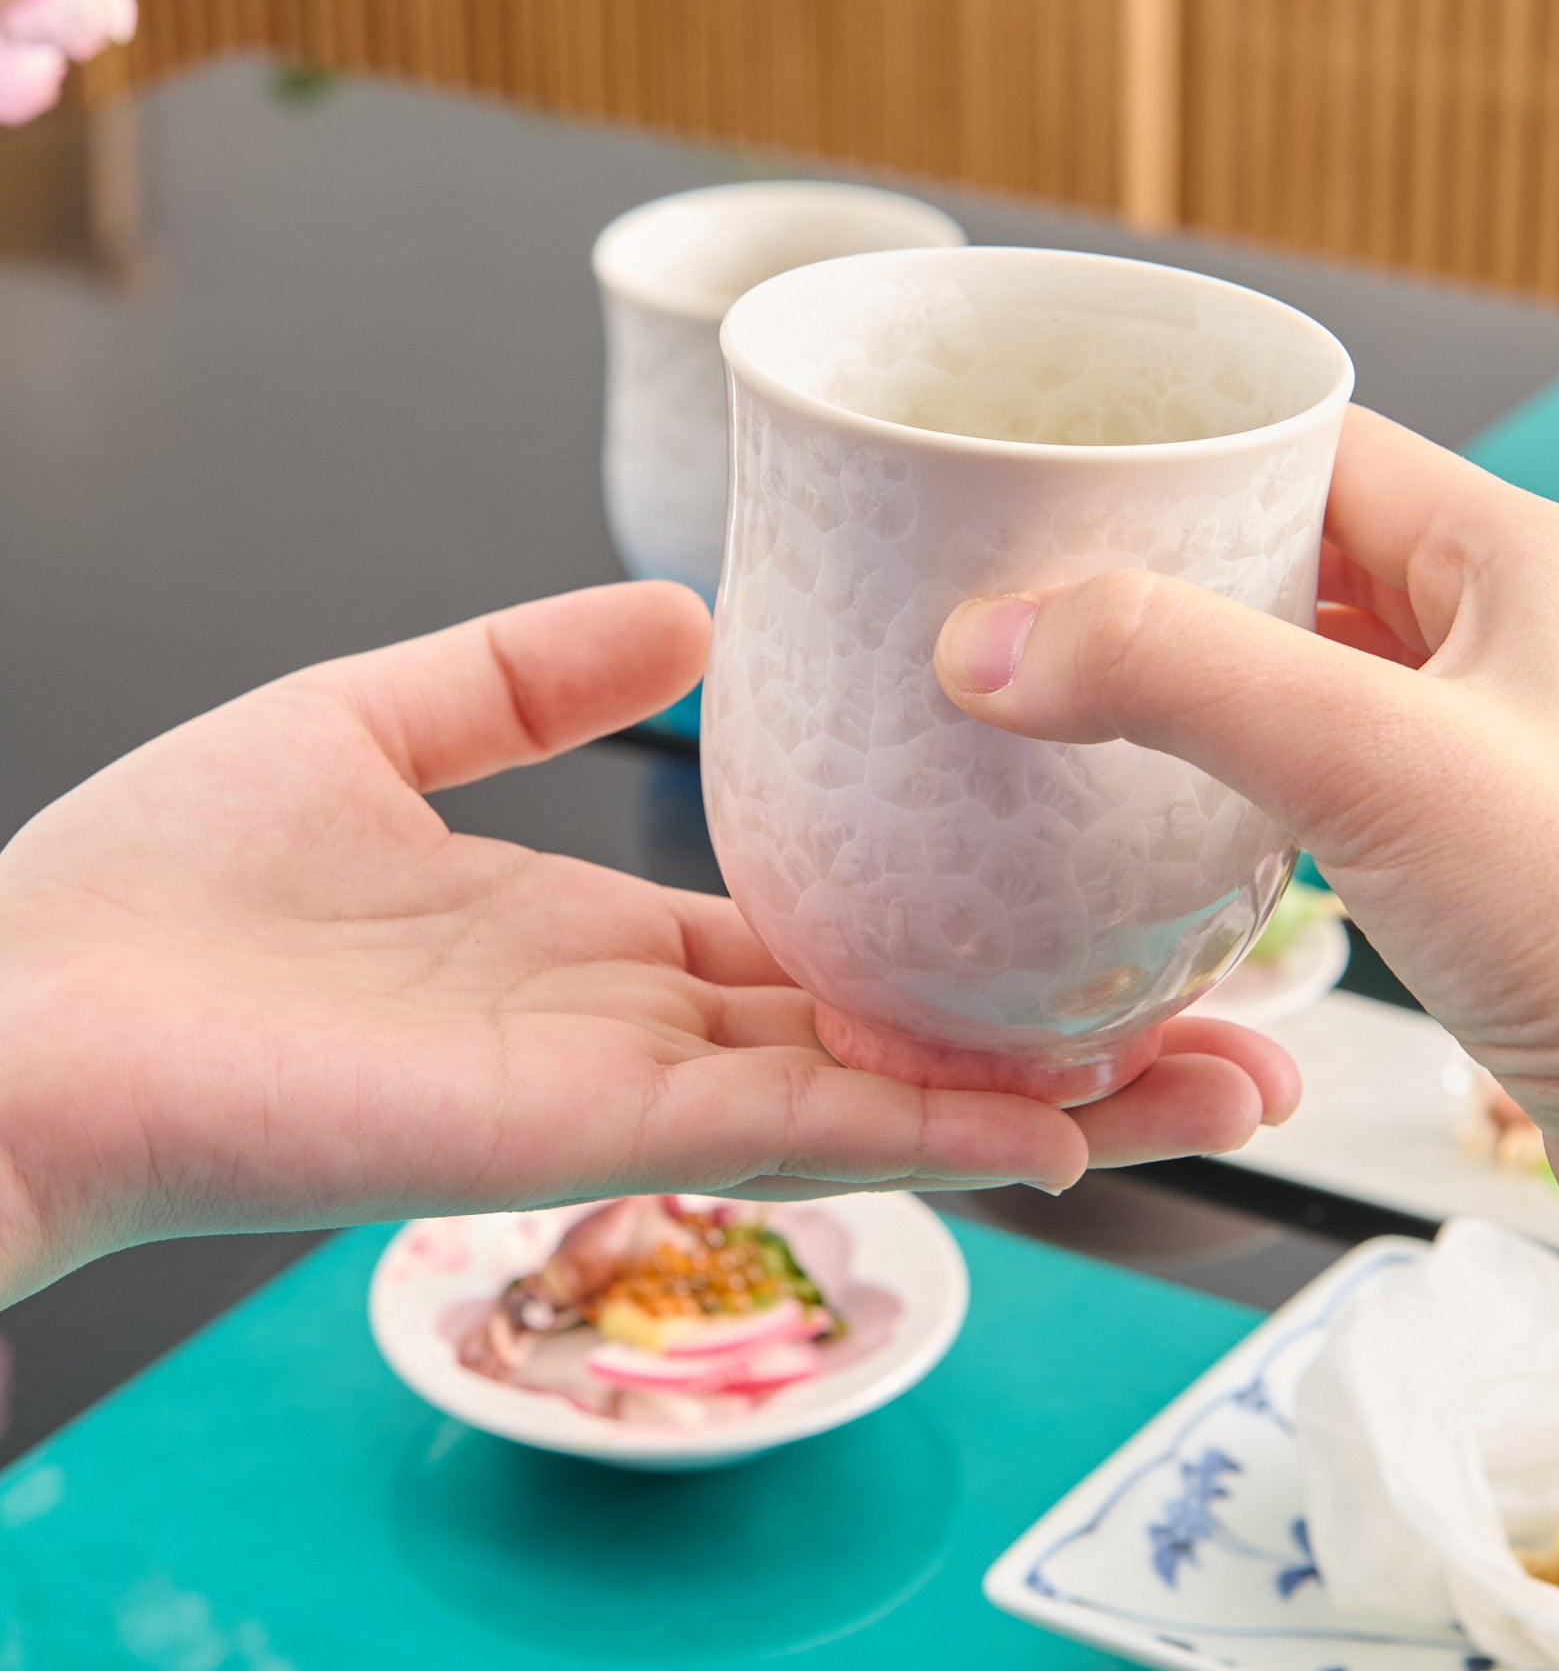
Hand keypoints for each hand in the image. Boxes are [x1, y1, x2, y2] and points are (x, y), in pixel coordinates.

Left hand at [0, 583, 1294, 1304]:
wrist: (15, 1013)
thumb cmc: (159, 888)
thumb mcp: (378, 722)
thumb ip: (526, 671)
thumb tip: (689, 619)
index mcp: (610, 944)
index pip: (836, 947)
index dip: (970, 933)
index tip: (1099, 904)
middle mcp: (650, 1027)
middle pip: (904, 1034)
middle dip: (1073, 1037)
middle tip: (1245, 1024)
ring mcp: (629, 1089)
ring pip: (888, 1095)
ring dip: (1061, 1094)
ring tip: (1226, 1081)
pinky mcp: (583, 1129)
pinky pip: (793, 1131)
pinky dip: (934, 1128)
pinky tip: (1064, 1116)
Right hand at [933, 407, 1558, 1297]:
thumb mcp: (1374, 763)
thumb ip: (1175, 674)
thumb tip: (993, 640)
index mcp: (1528, 557)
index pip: (1328, 445)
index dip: (1193, 452)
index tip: (1064, 479)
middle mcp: (1530, 631)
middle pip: (1318, 552)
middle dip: (1182, 568)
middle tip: (1045, 591)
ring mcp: (1516, 742)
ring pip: (1328, 665)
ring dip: (1216, 674)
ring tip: (1087, 689)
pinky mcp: (1499, 846)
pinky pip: (1349, 764)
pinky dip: (1261, 767)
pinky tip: (1185, 803)